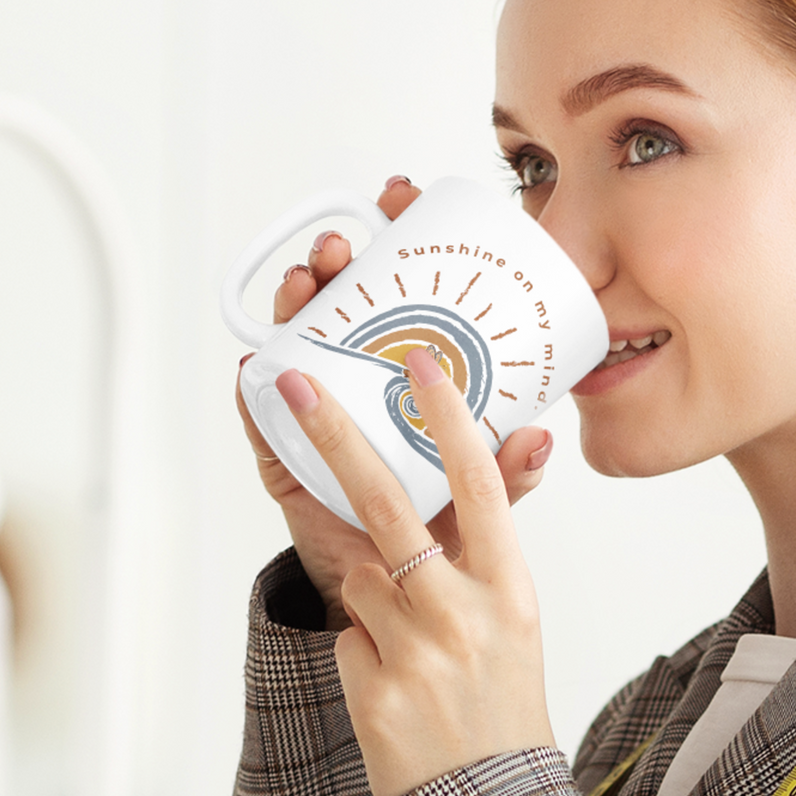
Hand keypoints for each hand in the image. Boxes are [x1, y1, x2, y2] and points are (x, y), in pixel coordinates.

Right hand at [235, 175, 553, 629]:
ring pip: (300, 339)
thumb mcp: (484, 497)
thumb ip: (511, 474)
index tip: (404, 195)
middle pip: (348, 300)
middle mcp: (365, 379)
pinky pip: (262, 412)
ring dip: (298, 302)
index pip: (407, 286)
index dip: (401, 236)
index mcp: (414, 374)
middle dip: (344, 258)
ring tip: (308, 283)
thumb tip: (540, 440)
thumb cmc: (442, 531)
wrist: (398, 599)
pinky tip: (256, 362)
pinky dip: (255, 386)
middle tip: (348, 245)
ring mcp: (323, 410)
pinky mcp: (286, 453)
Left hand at [277, 348, 555, 795]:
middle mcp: (466, 612)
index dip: (449, 418)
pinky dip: (365, 645)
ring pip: (362, 578)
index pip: (481, 483)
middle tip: (299, 386)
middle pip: (391, 505)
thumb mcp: (516, 613)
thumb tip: (528, 439)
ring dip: (375, 594)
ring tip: (416, 644)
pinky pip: (349, 634)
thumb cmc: (501, 695)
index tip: (421, 362)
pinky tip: (397, 682)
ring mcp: (418, 652)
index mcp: (510, 585)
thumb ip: (496, 536)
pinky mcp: (373, 690)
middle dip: (338, 437)